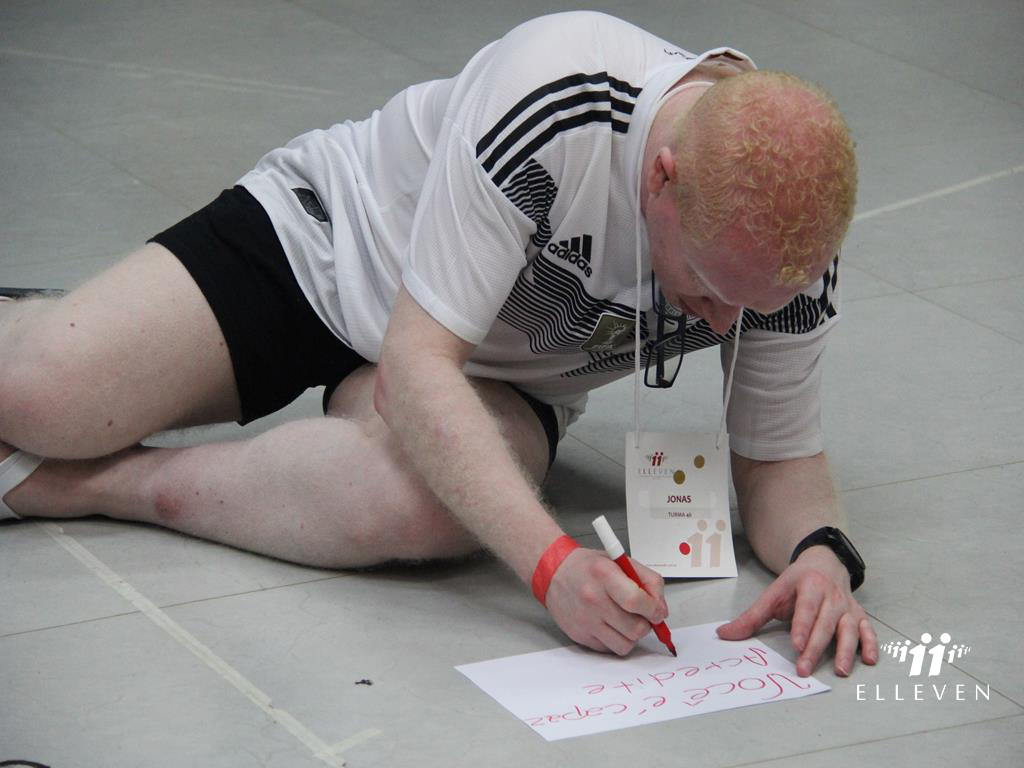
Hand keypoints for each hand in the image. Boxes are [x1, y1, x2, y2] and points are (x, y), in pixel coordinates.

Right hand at [544, 547, 667, 655]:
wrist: (554, 573)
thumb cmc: (588, 567)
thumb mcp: (621, 561)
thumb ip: (648, 581)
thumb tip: (661, 610)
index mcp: (604, 574)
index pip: (637, 601)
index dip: (654, 610)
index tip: (658, 612)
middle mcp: (593, 599)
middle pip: (635, 628)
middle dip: (646, 624)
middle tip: (641, 615)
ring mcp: (585, 620)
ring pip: (625, 645)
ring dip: (631, 635)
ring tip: (625, 621)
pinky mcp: (579, 636)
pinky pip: (609, 649)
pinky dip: (615, 640)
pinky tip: (609, 624)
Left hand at [716, 546, 877, 676]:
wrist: (823, 562)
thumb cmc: (795, 583)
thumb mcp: (772, 593)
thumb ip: (751, 616)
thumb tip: (724, 635)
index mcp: (809, 586)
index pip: (805, 608)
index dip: (801, 626)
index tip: (795, 645)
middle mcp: (831, 596)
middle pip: (825, 623)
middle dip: (815, 647)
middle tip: (804, 668)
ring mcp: (847, 606)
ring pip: (849, 629)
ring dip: (845, 650)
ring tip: (840, 671)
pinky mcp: (859, 615)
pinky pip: (867, 630)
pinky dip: (871, 644)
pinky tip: (868, 660)